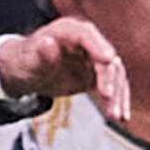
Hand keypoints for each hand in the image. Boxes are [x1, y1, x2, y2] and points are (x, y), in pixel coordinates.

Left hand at [0, 16, 130, 122]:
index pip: (87, 35)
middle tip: (107, 98)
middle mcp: (87, 41)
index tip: (108, 60)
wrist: (26, 71)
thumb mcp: (30, 59)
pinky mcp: (97, 74)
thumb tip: (48, 43)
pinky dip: (118, 101)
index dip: (98, 46)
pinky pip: (112, 86)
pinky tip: (122, 118)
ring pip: (114, 75)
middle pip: (105, 58)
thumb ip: (41, 53)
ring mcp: (94, 58)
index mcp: (69, 30)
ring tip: (115, 116)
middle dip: (109, 79)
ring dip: (117, 95)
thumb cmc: (26, 61)